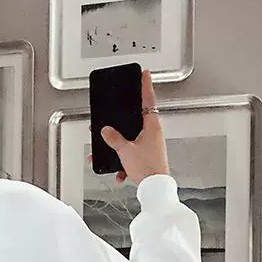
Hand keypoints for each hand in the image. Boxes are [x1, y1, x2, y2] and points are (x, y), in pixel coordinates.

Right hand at [101, 70, 169, 185]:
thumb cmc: (147, 168)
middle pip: (136, 120)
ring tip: (113, 154)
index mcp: (152, 126)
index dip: (145, 86)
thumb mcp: (125, 150)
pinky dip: (124, 162)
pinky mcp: (148, 156)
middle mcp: (153, 133)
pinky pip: (132, 154)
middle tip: (116, 117)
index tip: (145, 74)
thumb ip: (113, 138)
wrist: (155, 188)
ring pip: (132, 140)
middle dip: (122, 122)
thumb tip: (107, 131)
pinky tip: (120, 172)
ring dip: (120, 147)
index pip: (148, 100)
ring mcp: (151, 145)